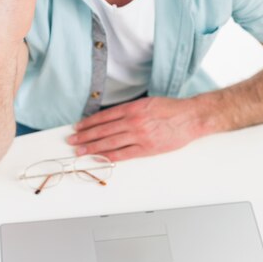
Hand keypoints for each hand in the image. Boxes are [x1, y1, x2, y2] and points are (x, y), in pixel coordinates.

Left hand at [67, 96, 209, 161]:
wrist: (191, 118)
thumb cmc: (171, 109)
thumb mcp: (148, 103)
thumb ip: (130, 110)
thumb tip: (112, 117)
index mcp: (133, 108)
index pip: (104, 116)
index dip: (88, 123)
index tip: (78, 127)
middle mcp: (133, 121)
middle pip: (103, 130)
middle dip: (85, 136)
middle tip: (72, 140)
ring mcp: (139, 135)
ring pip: (109, 142)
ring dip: (92, 147)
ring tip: (79, 150)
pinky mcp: (146, 148)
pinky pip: (123, 154)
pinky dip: (109, 157)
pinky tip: (99, 158)